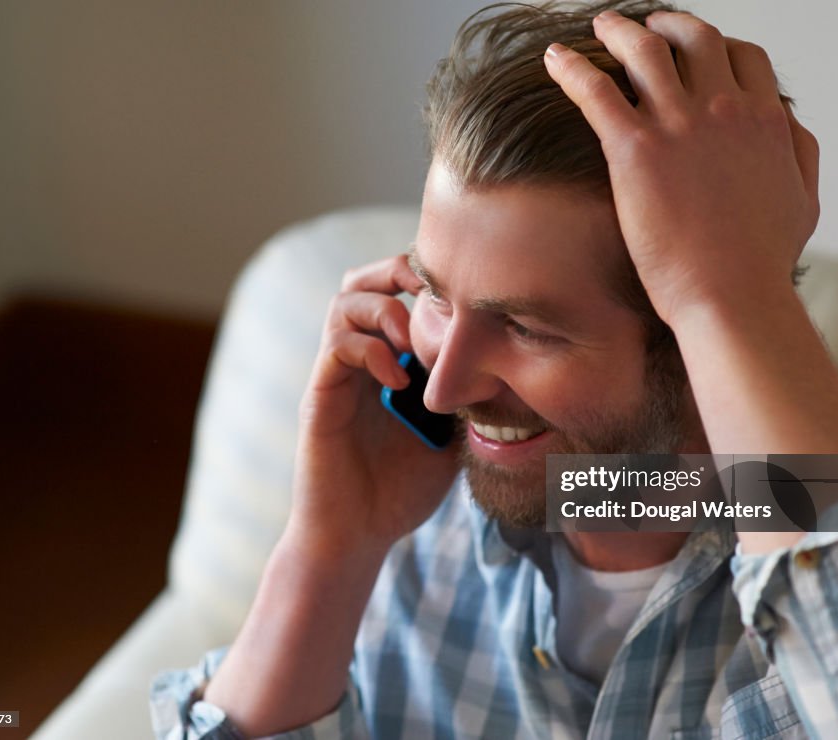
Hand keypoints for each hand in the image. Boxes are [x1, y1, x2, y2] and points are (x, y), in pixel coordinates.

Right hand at [288, 253, 459, 558]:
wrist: (357, 536)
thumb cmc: (402, 490)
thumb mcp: (452, 438)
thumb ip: (469, 401)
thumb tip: (516, 374)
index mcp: (387, 361)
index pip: (395, 293)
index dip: (425, 280)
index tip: (464, 296)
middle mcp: (358, 359)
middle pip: (362, 281)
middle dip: (398, 272)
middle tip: (433, 295)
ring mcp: (336, 375)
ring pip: (344, 302)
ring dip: (386, 309)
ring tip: (415, 343)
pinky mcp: (321, 397)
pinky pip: (337, 347)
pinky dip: (370, 349)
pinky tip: (399, 381)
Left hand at [544, 10, 819, 325]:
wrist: (732, 296)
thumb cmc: (763, 262)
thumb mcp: (804, 201)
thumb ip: (797, 152)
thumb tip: (785, 122)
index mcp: (766, 119)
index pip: (743, 57)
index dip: (717, 46)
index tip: (696, 50)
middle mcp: (724, 109)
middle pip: (695, 38)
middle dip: (669, 23)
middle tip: (646, 25)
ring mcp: (679, 125)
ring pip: (644, 50)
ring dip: (618, 31)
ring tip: (599, 27)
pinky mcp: (635, 149)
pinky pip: (596, 90)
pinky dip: (572, 67)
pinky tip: (554, 59)